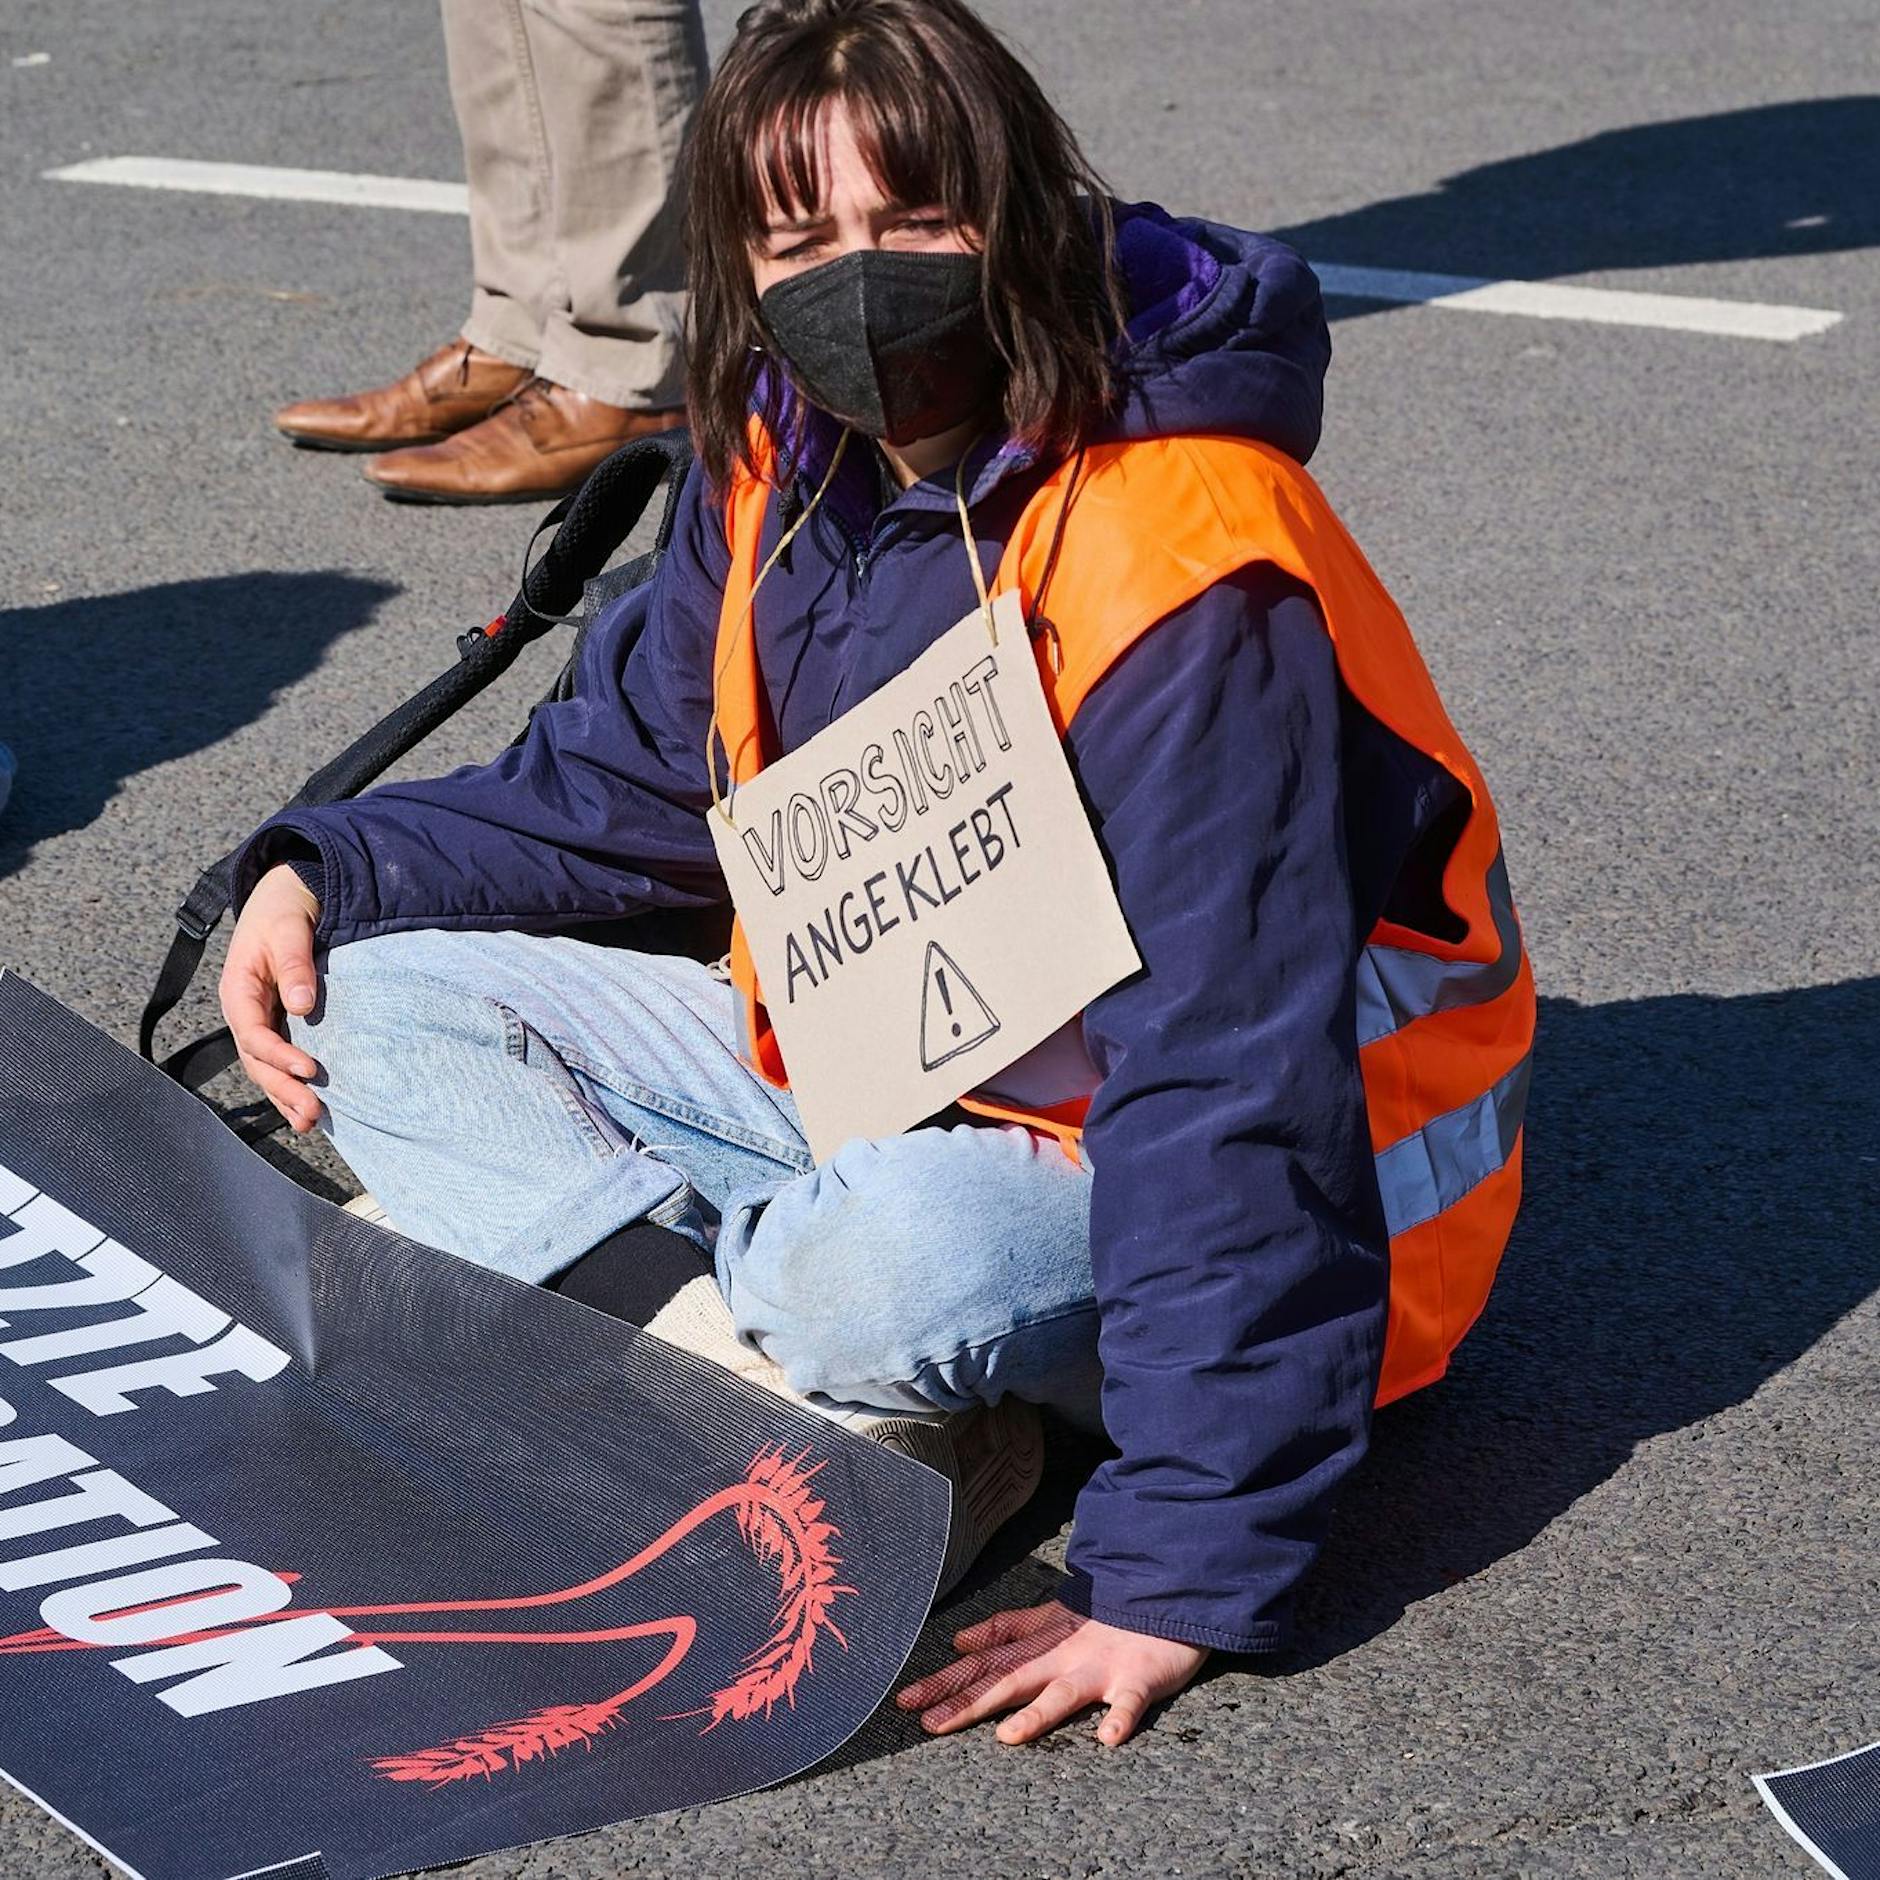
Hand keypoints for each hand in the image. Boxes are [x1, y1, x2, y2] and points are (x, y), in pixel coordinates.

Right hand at [218, 862, 323, 1133]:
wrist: (285, 894)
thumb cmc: (283, 909)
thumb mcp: (287, 929)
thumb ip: (294, 965)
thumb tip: (302, 1004)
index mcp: (238, 989)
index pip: (253, 1032)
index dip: (278, 1055)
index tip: (310, 1070)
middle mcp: (245, 1010)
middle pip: (257, 1060)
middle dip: (283, 1088)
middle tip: (312, 1113)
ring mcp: (260, 1018)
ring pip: (265, 1067)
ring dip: (286, 1095)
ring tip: (311, 1121)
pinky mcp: (277, 1022)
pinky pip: (278, 1059)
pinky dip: (290, 1084)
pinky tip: (307, 1108)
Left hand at [896, 1599, 1207, 1746]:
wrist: (1164, 1589)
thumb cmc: (1106, 1614)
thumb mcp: (1051, 1618)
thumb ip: (1008, 1630)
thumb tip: (959, 1642)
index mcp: (1042, 1644)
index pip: (987, 1666)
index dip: (948, 1682)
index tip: (906, 1701)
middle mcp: (1063, 1656)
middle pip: (1010, 1680)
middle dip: (969, 1702)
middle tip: (928, 1722)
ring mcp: (1101, 1666)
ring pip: (1065, 1692)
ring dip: (1038, 1713)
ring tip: (1008, 1737)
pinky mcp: (1141, 1676)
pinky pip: (1131, 1701)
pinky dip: (1121, 1717)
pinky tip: (1108, 1737)